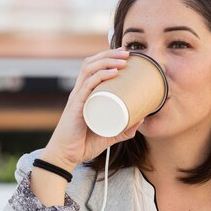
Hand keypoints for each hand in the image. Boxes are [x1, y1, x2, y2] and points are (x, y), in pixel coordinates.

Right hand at [41, 47, 143, 169]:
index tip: (125, 54)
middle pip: (92, 63)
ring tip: (123, 60)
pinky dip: (100, 77)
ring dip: (107, 61)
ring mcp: (77, 98)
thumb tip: (142, 119)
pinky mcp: (77, 107)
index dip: (107, 57)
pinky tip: (113, 73)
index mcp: (85, 94)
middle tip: (127, 53)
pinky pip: (87, 87)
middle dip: (110, 54)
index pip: (93, 67)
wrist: (67, 156)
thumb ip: (125, 129)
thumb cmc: (83, 144)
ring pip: (90, 70)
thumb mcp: (110, 135)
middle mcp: (80, 92)